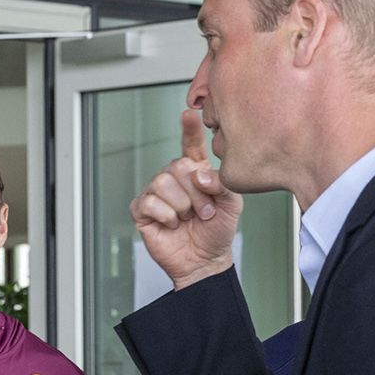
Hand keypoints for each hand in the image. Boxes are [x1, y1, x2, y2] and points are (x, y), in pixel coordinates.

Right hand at [131, 110, 241, 288]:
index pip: (190, 145)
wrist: (204, 260)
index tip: (189, 114)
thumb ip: (221, 182)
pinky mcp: (142, 210)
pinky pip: (150, 202)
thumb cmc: (217, 231)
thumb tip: (198, 174)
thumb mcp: (232, 203)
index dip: (188, 129)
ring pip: (162, 182)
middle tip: (205, 211)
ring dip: (182, 206)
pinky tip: (172, 224)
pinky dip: (166, 215)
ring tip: (188, 218)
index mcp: (196, 172)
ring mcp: (156, 193)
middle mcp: (174, 178)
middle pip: (177, 166)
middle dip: (195, 192)